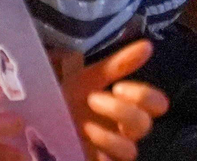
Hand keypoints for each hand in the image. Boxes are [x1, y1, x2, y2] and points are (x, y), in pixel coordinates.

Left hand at [61, 40, 168, 160]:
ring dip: (107, 136)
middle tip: (93, 99)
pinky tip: (84, 145)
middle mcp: (125, 131)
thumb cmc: (69, 98)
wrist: (39, 121)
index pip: (156, 104)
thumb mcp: (88, 79)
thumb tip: (147, 46)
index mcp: (128, 107)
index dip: (145, 97)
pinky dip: (100, 155)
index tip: (119, 87)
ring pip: (129, 150)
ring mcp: (113, 151)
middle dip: (119, 111)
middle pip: (144, 125)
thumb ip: (117, 65)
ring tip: (84, 126)